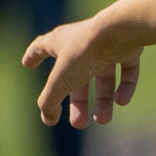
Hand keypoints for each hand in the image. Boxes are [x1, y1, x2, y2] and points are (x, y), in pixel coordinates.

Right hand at [22, 20, 142, 127]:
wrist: (120, 33)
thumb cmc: (84, 52)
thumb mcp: (60, 81)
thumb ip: (50, 101)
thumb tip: (48, 119)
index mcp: (60, 42)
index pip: (41, 48)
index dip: (33, 56)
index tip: (27, 63)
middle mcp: (82, 42)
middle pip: (77, 77)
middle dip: (79, 102)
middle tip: (78, 123)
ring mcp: (106, 44)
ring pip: (103, 77)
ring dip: (103, 100)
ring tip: (103, 120)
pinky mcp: (128, 48)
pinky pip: (126, 70)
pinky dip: (124, 87)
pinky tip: (120, 101)